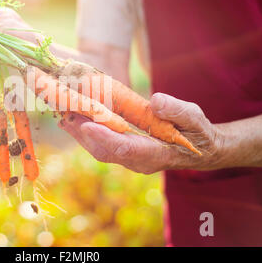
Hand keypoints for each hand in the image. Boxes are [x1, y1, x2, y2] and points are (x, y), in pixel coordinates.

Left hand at [59, 93, 226, 173]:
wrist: (199, 150)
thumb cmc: (198, 132)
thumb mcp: (195, 118)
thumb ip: (178, 111)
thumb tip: (156, 101)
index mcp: (157, 154)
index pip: (127, 148)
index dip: (106, 138)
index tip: (87, 125)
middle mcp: (139, 161)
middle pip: (106, 151)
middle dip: (83, 134)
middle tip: (65, 113)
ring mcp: (130, 159)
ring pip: (100, 150)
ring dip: (80, 134)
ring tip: (63, 114)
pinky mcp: (125, 154)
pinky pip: (102, 146)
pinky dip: (87, 134)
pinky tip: (75, 120)